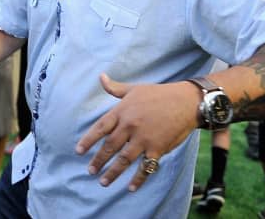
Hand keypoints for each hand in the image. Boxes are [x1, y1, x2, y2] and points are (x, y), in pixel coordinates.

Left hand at [75, 73, 198, 191]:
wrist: (186, 101)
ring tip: (103, 182)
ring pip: (124, 159)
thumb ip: (115, 88)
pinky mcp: (158, 148)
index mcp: (122, 111)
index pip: (100, 128)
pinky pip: (145, 166)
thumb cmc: (159, 94)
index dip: (88, 140)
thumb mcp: (134, 89)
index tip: (79, 151)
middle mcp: (130, 125)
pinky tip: (131, 188)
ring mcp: (144, 138)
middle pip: (110, 146)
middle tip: (90, 171)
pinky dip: (138, 178)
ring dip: (113, 172)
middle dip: (98, 160)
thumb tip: (101, 77)